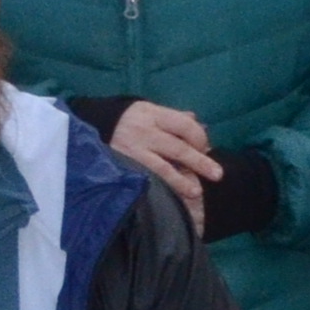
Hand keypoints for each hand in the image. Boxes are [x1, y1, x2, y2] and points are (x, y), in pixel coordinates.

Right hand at [107, 100, 222, 213]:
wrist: (92, 128)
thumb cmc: (130, 122)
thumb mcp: (150, 112)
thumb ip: (175, 119)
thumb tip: (201, 125)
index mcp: (152, 114)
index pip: (184, 126)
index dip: (199, 138)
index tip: (205, 148)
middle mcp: (143, 132)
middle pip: (178, 148)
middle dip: (199, 162)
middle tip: (217, 174)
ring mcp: (132, 152)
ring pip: (162, 168)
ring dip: (181, 181)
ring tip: (195, 192)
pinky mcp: (123, 167)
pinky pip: (147, 179)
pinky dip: (162, 188)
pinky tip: (171, 197)